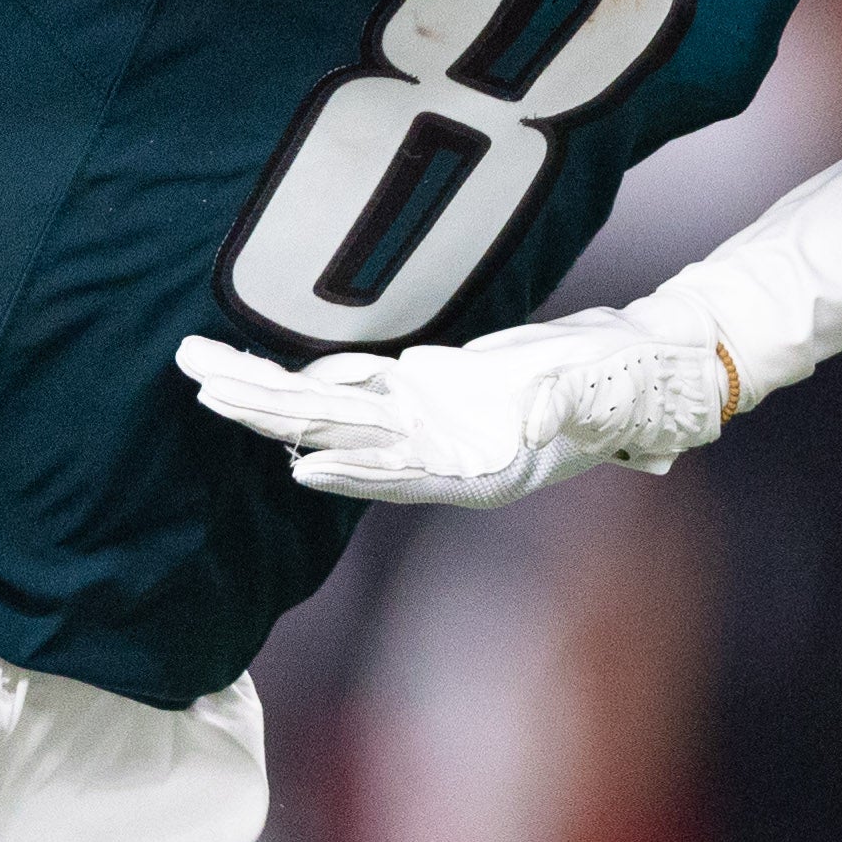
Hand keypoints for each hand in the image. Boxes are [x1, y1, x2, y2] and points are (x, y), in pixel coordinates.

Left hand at [174, 311, 739, 508]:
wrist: (641, 365)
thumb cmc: (633, 387)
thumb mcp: (608, 397)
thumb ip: (566, 407)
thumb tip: (529, 418)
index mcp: (479, 472)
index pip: (403, 475)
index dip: (354, 471)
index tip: (298, 465)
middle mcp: (439, 452)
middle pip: (339, 435)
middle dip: (269, 411)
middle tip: (202, 385)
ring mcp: (430, 419)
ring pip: (331, 407)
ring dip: (266, 392)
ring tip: (201, 372)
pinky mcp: (431, 385)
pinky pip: (358, 383)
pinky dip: (310, 376)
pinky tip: (261, 371)